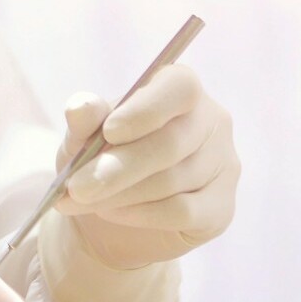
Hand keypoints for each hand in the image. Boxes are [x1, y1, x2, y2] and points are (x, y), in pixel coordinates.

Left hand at [54, 64, 240, 268]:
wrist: (107, 212)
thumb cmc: (97, 158)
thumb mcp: (80, 138)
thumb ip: (83, 121)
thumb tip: (81, 107)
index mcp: (179, 89)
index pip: (180, 88)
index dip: (146, 110)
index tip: (109, 131)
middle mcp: (212, 122)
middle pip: (171, 143)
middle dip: (118, 168)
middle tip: (76, 187)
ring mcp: (224, 166)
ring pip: (173, 181)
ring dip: (120, 194)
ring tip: (83, 199)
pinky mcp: (221, 208)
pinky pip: (183, 212)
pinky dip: (140, 214)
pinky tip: (112, 212)